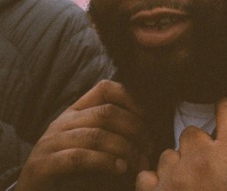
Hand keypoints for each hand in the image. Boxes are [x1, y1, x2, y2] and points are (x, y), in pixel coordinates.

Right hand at [16, 80, 147, 190]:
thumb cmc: (65, 171)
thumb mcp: (86, 144)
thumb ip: (107, 131)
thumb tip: (146, 126)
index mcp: (74, 112)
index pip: (105, 88)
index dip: (130, 97)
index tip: (148, 117)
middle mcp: (62, 122)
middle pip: (106, 113)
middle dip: (135, 129)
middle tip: (149, 149)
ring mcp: (51, 142)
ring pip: (96, 135)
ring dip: (124, 149)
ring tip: (139, 163)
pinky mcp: (43, 165)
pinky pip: (78, 157)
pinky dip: (104, 162)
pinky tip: (120, 169)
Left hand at [136, 98, 226, 190]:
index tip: (225, 115)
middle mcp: (202, 159)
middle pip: (192, 132)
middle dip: (197, 148)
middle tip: (206, 170)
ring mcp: (174, 177)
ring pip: (168, 154)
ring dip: (175, 167)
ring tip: (186, 189)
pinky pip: (146, 177)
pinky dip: (154, 185)